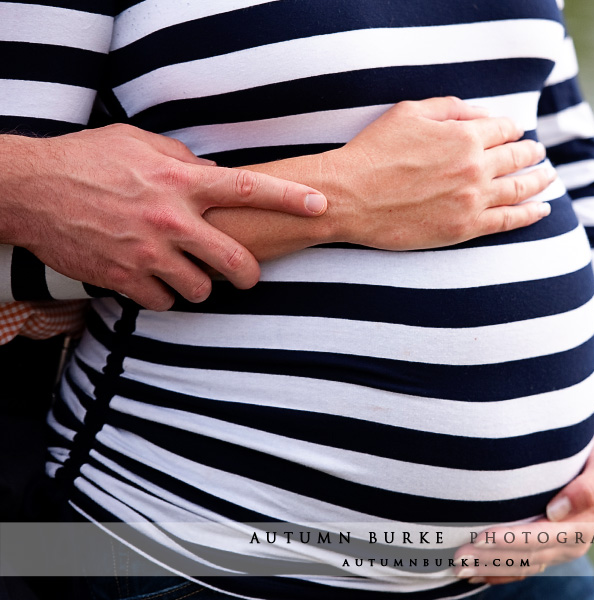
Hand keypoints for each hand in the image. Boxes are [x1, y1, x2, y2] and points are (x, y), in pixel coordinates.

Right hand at [1, 125, 325, 309]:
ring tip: (186, 272)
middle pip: (235, 261)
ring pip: (201, 289)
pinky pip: (164, 301)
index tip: (321, 205)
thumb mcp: (140, 145)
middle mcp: (171, 219)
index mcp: (180, 181)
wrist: (28, 189)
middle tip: (248, 276)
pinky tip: (154, 280)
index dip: (290, 199)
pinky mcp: (123, 278)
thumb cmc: (87, 159)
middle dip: (250, 275)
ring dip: (200, 285)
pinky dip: (164, 295)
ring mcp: (147, 252)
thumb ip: (183, 161)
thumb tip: (214, 172)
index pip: (249, 188)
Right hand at [220, 96, 555, 257]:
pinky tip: (542, 210)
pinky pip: (509, 221)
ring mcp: (474, 199)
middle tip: (539, 153)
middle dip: (531, 153)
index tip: (514, 133)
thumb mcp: (409, 112)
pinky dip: (530, 215)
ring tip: (547, 176)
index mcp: (465, 135)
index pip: (503, 129)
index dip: (511, 130)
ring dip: (538, 180)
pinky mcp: (466, 227)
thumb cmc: (374, 151)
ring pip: (520, 189)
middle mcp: (476, 167)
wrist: (351, 197)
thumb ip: (450, 108)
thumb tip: (481, 114)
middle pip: (517, 158)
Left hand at [454, 337, 593, 584]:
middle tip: (458, 558)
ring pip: (522, 565)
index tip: (480, 537)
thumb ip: (588, 487)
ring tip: (459, 568)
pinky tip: (478, 573)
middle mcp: (571, 543)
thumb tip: (557, 510)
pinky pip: (524, 565)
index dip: (509, 540)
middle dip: (491, 559)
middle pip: (526, 556)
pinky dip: (501, 571)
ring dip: (491, 568)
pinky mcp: (551, 544)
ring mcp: (560, 547)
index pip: (540, 537)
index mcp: (583, 527)